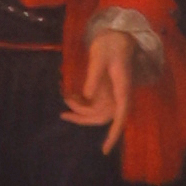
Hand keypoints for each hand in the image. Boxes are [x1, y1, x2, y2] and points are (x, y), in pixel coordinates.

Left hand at [62, 29, 140, 151]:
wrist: (118, 35)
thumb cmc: (111, 44)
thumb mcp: (100, 57)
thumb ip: (94, 76)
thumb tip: (87, 96)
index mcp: (122, 90)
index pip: (119, 117)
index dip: (113, 135)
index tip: (105, 150)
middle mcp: (118, 96)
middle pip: (102, 117)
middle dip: (83, 118)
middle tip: (64, 113)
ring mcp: (112, 94)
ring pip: (96, 111)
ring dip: (80, 109)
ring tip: (66, 96)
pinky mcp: (106, 90)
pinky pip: (93, 103)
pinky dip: (81, 102)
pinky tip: (71, 94)